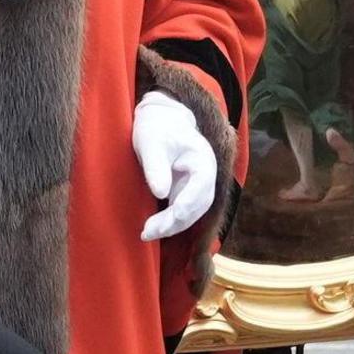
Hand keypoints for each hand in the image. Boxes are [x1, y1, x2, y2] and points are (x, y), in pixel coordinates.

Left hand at [133, 90, 220, 240]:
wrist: (160, 120)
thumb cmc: (156, 129)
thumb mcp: (151, 144)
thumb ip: (156, 167)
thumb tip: (161, 193)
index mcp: (203, 160)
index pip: (201, 188)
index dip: (184, 208)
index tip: (165, 222)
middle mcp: (206, 174)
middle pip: (198, 205)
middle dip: (175, 222)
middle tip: (148, 232)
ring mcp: (198, 184)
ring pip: (193, 213)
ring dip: (172, 226)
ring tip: (147, 233)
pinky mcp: (187, 191)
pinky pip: (184, 211)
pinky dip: (171, 222)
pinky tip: (153, 228)